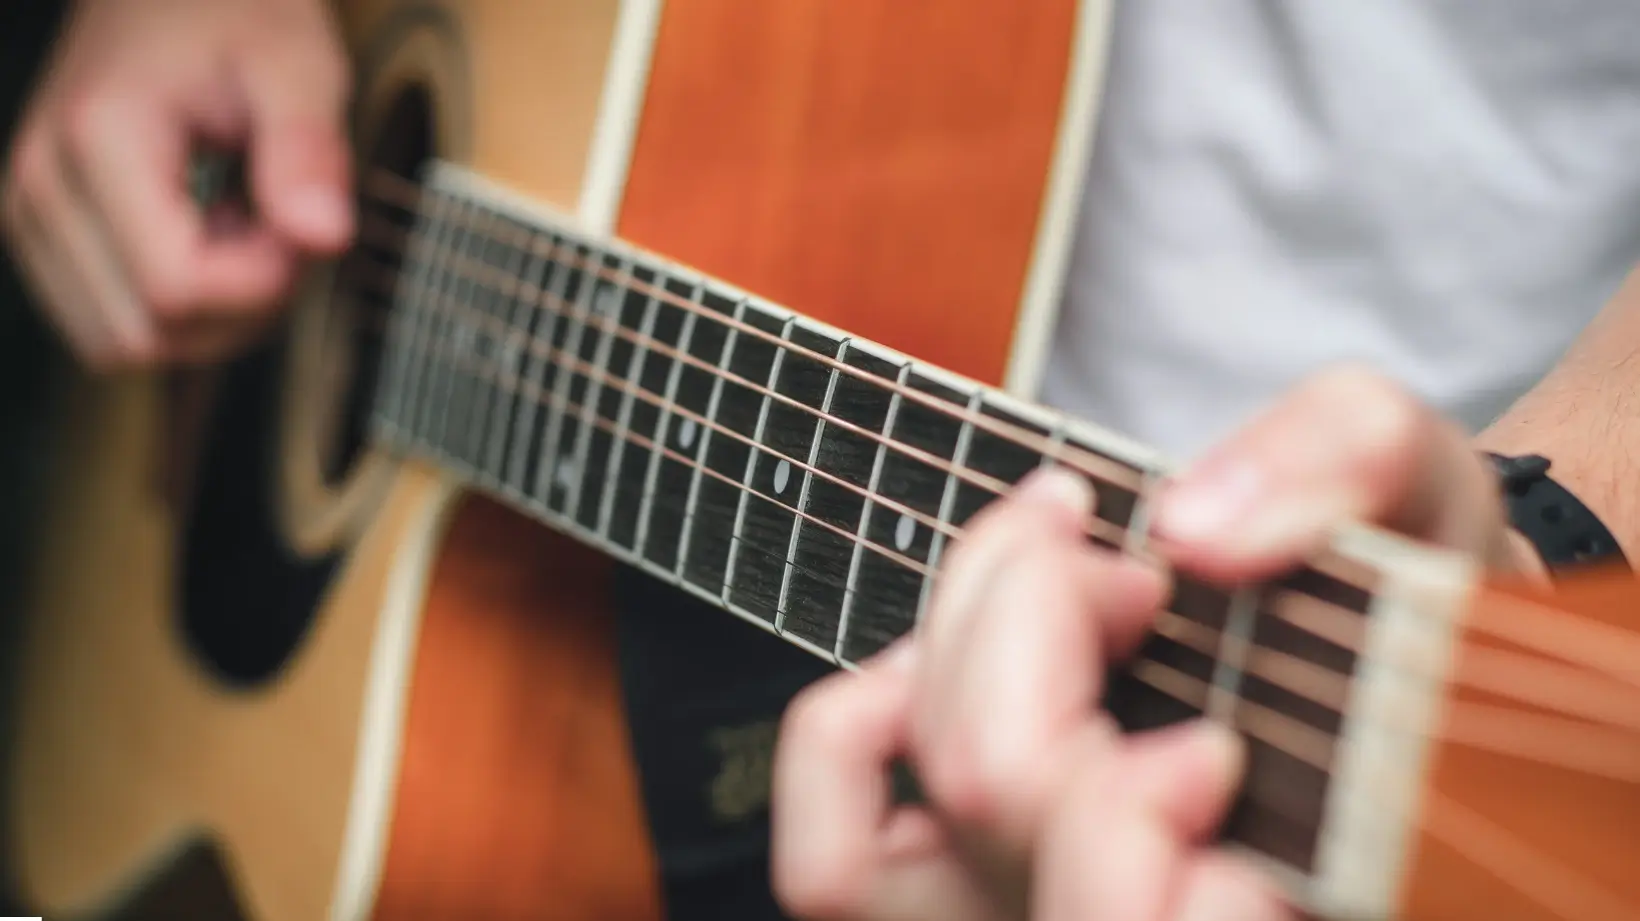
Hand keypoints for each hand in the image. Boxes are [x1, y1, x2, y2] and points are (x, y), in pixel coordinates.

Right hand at [2, 0, 353, 369]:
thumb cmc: (238, 17)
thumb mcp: (298, 67)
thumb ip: (310, 150)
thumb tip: (324, 238)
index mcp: (98, 139)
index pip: (177, 290)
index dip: (263, 281)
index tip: (300, 221)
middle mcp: (41, 186)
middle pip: (149, 335)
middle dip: (238, 306)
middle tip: (276, 223)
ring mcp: (29, 217)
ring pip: (126, 345)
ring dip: (208, 313)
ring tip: (238, 226)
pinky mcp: (42, 237)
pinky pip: (112, 326)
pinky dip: (174, 307)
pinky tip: (205, 238)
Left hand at [771, 365, 1529, 920]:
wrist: (1389, 680)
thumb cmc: (1398, 606)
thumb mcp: (1414, 487)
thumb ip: (1345, 460)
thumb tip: (1192, 529)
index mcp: (1282, 880)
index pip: (1110, 838)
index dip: (1086, 666)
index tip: (1154, 580)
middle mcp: (1128, 918)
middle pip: (990, 789)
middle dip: (1026, 608)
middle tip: (1112, 564)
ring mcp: (1032, 919)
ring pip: (860, 866)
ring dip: (934, 672)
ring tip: (1027, 599)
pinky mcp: (964, 900)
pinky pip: (832, 867)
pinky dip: (846, 740)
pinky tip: (924, 662)